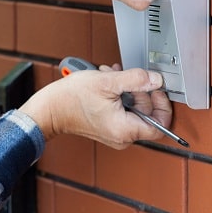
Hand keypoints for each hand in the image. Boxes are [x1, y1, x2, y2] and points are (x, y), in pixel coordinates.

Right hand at [20, 67, 171, 149]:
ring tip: (112, 76)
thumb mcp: (107, 82)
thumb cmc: (72, 98)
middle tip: (128, 77)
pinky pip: (121, 111)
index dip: (162, 103)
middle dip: (139, 90)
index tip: (156, 88)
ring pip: (132, 109)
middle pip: (146, 114)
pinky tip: (107, 82)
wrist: (50, 108)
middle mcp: (122, 136)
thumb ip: (136, 80)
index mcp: (126, 130)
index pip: (161, 124)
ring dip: (126, 89)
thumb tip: (156, 79)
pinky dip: (118, 95)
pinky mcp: (106, 126)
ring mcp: (114, 132)